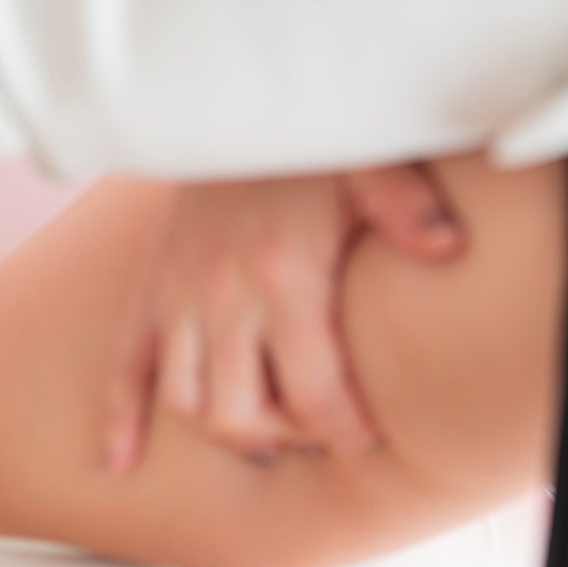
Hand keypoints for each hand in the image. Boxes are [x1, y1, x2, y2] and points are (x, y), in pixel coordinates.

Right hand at [100, 163, 463, 472]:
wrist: (233, 104)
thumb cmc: (310, 148)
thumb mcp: (369, 167)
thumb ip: (407, 209)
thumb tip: (448, 247)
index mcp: (285, 274)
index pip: (313, 390)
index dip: (344, 431)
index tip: (369, 440)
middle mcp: (223, 293)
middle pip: (240, 413)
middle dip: (285, 440)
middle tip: (319, 434)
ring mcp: (177, 296)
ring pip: (186, 402)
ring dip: (225, 433)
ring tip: (267, 438)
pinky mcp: (148, 291)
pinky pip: (124, 368)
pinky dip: (119, 419)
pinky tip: (120, 462)